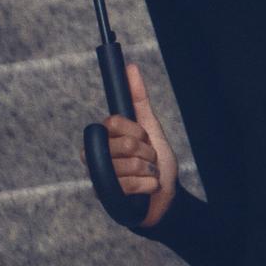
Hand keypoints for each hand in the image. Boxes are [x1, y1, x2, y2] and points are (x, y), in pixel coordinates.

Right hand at [98, 59, 178, 228]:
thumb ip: (139, 99)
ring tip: (149, 175)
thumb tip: (130, 67)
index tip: (143, 138)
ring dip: (150, 171)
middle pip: (124, 144)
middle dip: (147, 153)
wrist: (168, 197)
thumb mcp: (151, 128)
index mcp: (104, 138)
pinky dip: (148, 186)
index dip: (135, 130)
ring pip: (130, 166)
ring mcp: (100, 179)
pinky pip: (130, 185)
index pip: (113, 122)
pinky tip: (147, 189)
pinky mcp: (108, 199)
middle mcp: (96, 157)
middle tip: (148, 160)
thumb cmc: (157, 163)